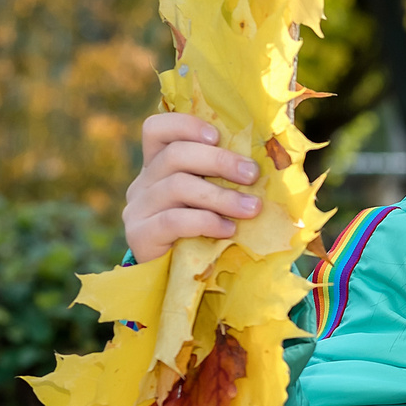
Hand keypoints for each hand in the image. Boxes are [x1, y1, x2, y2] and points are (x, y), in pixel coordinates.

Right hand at [125, 112, 261, 262]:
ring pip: (177, 186)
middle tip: (252, 174)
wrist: (176, 281)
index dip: (185, 125)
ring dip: (221, 196)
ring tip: (251, 209)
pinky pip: (173, 220)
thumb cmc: (203, 233)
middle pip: (174, 155)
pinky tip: (227, 230)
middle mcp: (143, 182)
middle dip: (219, 161)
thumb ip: (223, 179)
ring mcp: (137, 208)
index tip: (217, 136)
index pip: (156, 129)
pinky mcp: (139, 235)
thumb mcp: (211, 200)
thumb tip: (267, 160)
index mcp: (158, 165)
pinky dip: (205, 221)